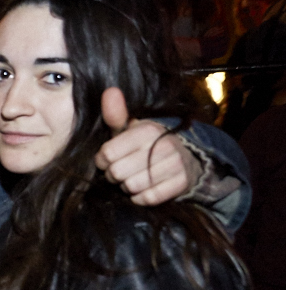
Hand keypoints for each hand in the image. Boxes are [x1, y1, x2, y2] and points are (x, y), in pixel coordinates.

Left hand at [96, 87, 201, 205]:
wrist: (187, 156)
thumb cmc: (149, 143)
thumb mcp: (132, 128)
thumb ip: (116, 115)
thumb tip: (109, 91)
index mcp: (147, 130)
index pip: (106, 154)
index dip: (102, 160)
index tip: (107, 159)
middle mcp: (163, 145)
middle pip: (116, 173)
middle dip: (114, 175)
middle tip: (121, 170)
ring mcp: (175, 165)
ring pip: (131, 187)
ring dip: (127, 186)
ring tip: (134, 177)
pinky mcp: (181, 183)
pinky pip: (148, 198)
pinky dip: (141, 197)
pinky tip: (144, 187)